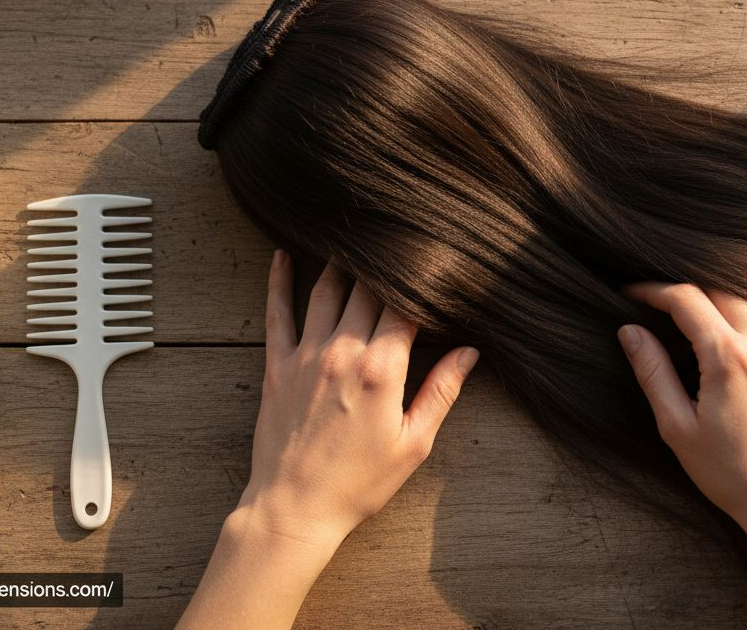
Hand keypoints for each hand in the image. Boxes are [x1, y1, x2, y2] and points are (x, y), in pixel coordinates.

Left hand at [236, 250, 479, 548]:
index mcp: (383, 368)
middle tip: (399, 239)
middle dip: (386, 262)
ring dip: (343, 262)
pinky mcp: (277, 364)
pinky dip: (280, 281)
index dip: (423, 279)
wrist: (295, 508)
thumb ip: (442, 391)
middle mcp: (344, 350)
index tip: (435, 261)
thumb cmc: (359, 483)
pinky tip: (284, 256)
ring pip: (327, 289)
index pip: (407, 304)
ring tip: (355, 239)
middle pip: (368, 287)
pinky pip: (278, 311)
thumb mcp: (414, 443)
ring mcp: (306, 354)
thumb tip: (469, 351)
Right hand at [617, 283, 746, 536]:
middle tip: (664, 311)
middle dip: (689, 297)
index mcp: (728, 357)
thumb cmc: (731, 474)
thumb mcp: (678, 427)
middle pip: (721, 293)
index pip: (686, 299)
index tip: (634, 294)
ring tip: (702, 330)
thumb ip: (653, 372)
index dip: (655, 291)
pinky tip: (742, 350)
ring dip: (724, 309)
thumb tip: (630, 332)